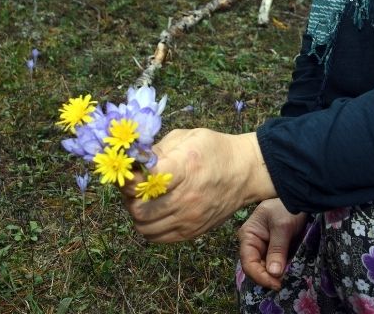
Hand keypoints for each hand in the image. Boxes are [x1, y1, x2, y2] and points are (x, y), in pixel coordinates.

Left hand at [124, 129, 274, 242]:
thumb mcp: (187, 138)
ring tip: (143, 200)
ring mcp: (189, 218)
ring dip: (138, 213)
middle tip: (133, 187)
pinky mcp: (192, 231)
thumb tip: (133, 161)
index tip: (128, 171)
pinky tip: (154, 212)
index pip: (145, 180)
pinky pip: (157, 237)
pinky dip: (149, 227)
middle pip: (139, 209)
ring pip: (144, 226)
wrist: (245, 172)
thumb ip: (158, 149)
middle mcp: (186, 197)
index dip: (129, 177)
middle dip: (129, 197)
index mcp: (184, 168)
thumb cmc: (214, 150)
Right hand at [238, 198, 307, 290]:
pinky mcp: (275, 250)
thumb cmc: (287, 207)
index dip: (260, 276)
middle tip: (283, 284)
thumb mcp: (282, 226)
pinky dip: (281, 270)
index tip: (276, 284)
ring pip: (265, 268)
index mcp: (248, 236)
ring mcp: (264, 247)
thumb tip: (274, 273)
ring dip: (275, 275)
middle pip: (255, 267)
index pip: (248, 262)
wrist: (299, 198)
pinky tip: (288, 273)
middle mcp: (253, 244)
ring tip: (287, 280)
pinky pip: (275, 264)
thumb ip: (277, 249)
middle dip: (268, 277)